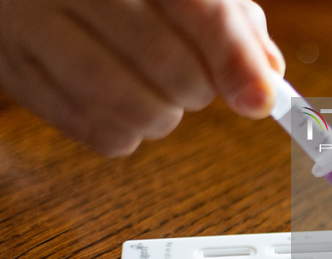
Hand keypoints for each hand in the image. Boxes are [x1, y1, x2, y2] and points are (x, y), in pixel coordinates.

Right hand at [0, 0, 284, 155]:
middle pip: (166, 63)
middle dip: (200, 90)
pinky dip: (126, 135)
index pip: (199, 9)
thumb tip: (268, 80)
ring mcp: (32, 27)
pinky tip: (127, 112)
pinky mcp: (16, 73)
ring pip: (124, 104)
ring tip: (162, 101)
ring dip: (163, 118)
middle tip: (199, 86)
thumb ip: (230, 23)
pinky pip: (91, 130)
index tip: (263, 101)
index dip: (236, 61)